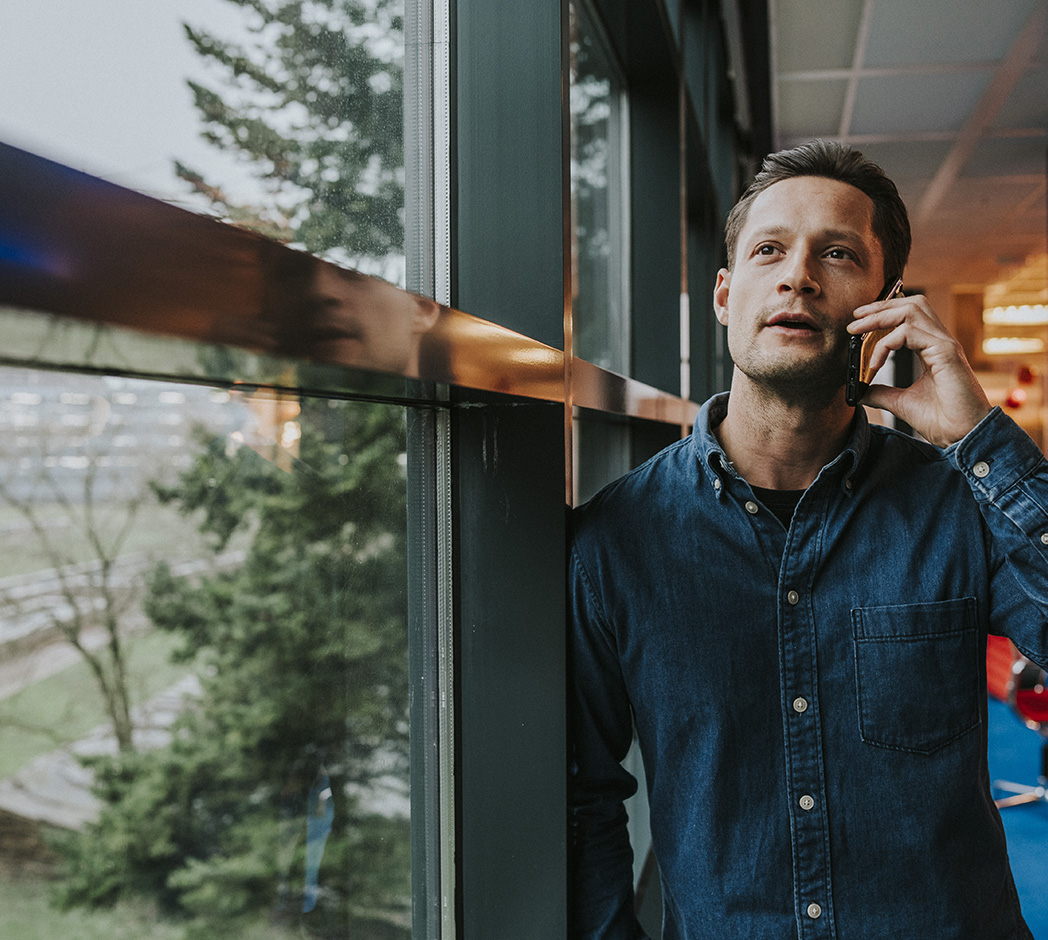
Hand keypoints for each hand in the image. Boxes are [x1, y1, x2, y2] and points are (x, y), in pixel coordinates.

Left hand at [847, 293, 990, 447]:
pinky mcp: (945, 352)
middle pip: (910, 304)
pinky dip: (885, 344)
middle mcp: (940, 341)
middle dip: (879, 307)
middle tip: (854, 319)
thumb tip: (859, 390)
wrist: (962, 436)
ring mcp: (945, 344)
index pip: (909, 315)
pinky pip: (908, 332)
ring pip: (911, 310)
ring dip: (879, 317)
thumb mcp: (901, 403)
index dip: (883, 314)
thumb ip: (881, 393)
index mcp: (933, 348)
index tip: (857, 324)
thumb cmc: (943, 420)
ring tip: (857, 331)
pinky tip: (874, 364)